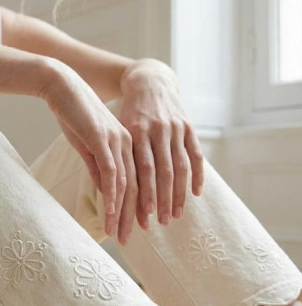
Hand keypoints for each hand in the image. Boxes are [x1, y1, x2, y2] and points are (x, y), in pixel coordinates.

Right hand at [40, 60, 138, 243]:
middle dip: (131, 216)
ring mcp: (116, 140)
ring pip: (125, 182)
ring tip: (117, 232)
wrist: (61, 86)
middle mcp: (128, 143)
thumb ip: (98, 167)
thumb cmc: (73, 113)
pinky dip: (111, 192)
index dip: (134, 208)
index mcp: (128, 144)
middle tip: (126, 240)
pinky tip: (110, 210)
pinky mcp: (102, 137)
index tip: (130, 230)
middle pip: (135, 186)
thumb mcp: (88, 145)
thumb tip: (106, 191)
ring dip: (121, 210)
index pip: (137, 182)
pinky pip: (110, 170)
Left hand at [118, 59, 203, 230]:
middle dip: (163, 200)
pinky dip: (197, 175)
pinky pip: (196, 154)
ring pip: (180, 166)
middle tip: (161, 223)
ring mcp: (175, 128)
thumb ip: (115, 155)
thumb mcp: (116, 128)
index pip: (141, 170)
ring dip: (180, 194)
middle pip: (162, 172)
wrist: (149, 82)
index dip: (143, 194)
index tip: (142, 217)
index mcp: (136, 131)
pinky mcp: (189, 126)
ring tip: (176, 215)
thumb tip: (108, 191)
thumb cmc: (126, 113)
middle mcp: (157, 129)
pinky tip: (196, 194)